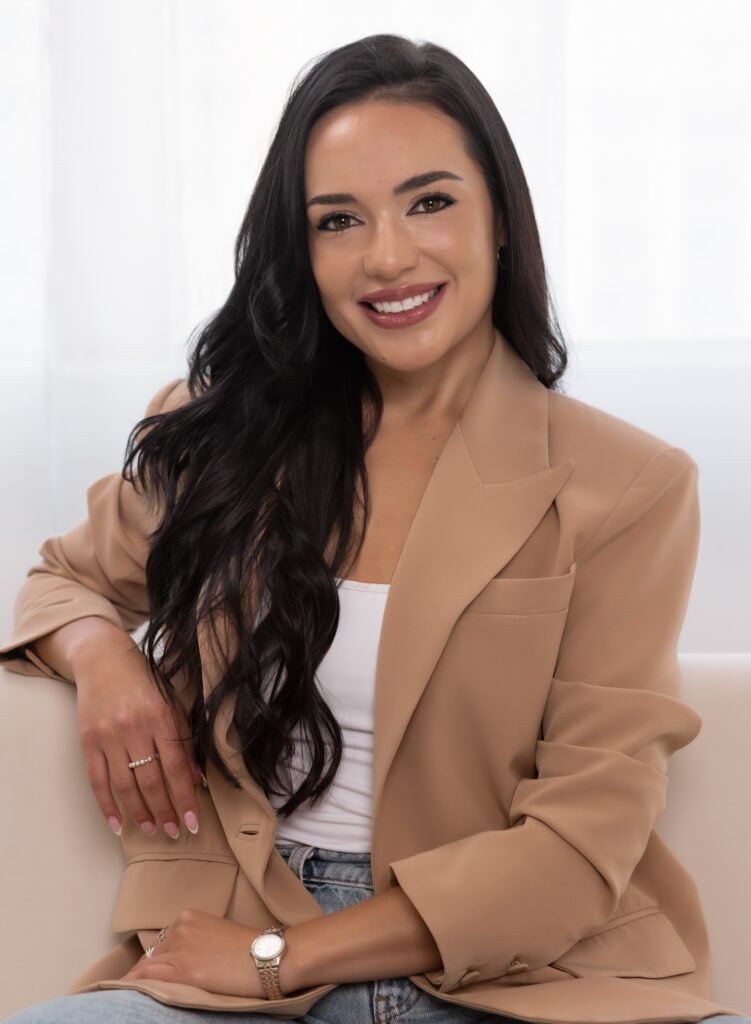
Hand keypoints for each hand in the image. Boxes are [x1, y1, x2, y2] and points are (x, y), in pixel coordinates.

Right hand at [73, 629, 204, 839]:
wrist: (103, 658)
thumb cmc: (145, 681)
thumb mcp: (172, 703)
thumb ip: (185, 740)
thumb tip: (197, 779)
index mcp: (160, 717)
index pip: (176, 767)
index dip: (185, 797)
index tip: (193, 821)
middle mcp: (134, 728)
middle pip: (152, 780)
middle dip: (165, 811)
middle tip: (174, 832)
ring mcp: (109, 736)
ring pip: (126, 785)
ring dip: (140, 813)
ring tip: (152, 829)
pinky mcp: (88, 741)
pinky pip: (98, 781)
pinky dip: (107, 805)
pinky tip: (118, 824)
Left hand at [122, 911, 269, 998]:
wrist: (268, 957)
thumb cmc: (250, 949)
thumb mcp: (218, 933)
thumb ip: (197, 940)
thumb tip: (184, 958)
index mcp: (189, 917)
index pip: (163, 942)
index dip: (157, 960)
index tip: (151, 973)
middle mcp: (181, 929)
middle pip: (153, 955)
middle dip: (148, 971)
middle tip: (141, 987)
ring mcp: (181, 949)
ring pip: (147, 967)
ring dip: (140, 980)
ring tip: (129, 994)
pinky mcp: (184, 971)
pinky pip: (147, 978)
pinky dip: (135, 985)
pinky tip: (126, 992)